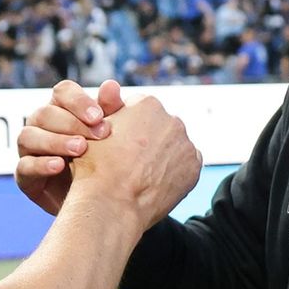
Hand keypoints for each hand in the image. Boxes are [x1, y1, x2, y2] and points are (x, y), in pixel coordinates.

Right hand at [16, 79, 125, 214]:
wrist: (100, 205)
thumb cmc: (105, 163)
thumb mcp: (111, 137)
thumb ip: (111, 111)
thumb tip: (111, 85)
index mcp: (62, 110)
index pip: (62, 92)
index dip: (78, 101)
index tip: (99, 116)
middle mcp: (41, 126)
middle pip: (45, 113)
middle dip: (72, 123)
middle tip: (100, 136)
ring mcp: (29, 151)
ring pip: (29, 136)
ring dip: (56, 141)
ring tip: (81, 150)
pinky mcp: (25, 176)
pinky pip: (24, 166)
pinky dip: (41, 164)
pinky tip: (60, 166)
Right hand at [67, 95, 202, 231]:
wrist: (111, 204)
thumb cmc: (96, 166)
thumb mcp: (94, 128)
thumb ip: (108, 105)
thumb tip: (113, 84)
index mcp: (147, 104)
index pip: (139, 110)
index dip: (126, 127)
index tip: (118, 143)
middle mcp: (172, 119)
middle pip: (159, 126)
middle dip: (148, 138)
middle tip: (130, 161)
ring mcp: (185, 144)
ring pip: (173, 145)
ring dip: (162, 154)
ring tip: (141, 173)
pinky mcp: (194, 167)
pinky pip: (184, 164)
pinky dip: (173, 171)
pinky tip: (154, 181)